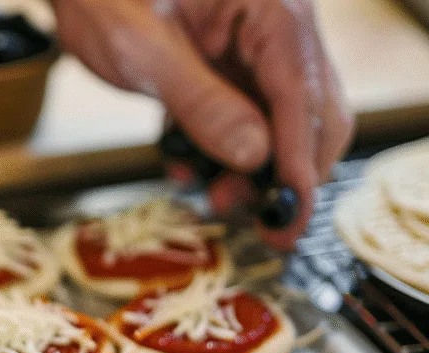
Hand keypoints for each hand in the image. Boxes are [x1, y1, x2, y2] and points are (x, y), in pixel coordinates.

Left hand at [52, 0, 353, 247]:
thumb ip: (201, 103)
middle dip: (288, 174)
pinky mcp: (230, 72)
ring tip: (216, 197)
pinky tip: (190, 168)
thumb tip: (253, 155)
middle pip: (312, 113)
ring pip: (282, 124)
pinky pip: (244, 122)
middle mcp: (275, 27)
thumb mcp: (144, 52)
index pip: (302, 93)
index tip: (291, 210)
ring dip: (254, 171)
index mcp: (271, 7)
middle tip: (265, 226)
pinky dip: (223, 154)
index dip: (299, 160)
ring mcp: (255, 51)